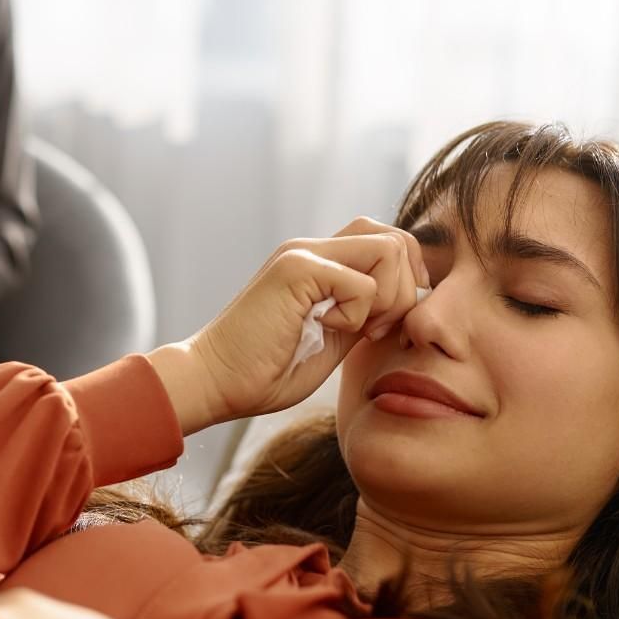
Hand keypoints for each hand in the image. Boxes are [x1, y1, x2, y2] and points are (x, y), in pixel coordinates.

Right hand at [150, 217, 428, 432]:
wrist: (212, 382)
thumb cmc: (263, 373)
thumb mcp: (330, 340)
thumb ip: (362, 315)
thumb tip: (406, 304)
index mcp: (320, 264)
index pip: (389, 243)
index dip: (403, 283)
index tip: (380, 327)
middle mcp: (312, 249)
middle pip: (396, 236)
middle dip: (406, 287)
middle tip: (376, 328)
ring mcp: (302, 254)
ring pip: (390, 247)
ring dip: (388, 297)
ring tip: (355, 328)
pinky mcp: (296, 269)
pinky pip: (363, 282)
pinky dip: (357, 314)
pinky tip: (325, 328)